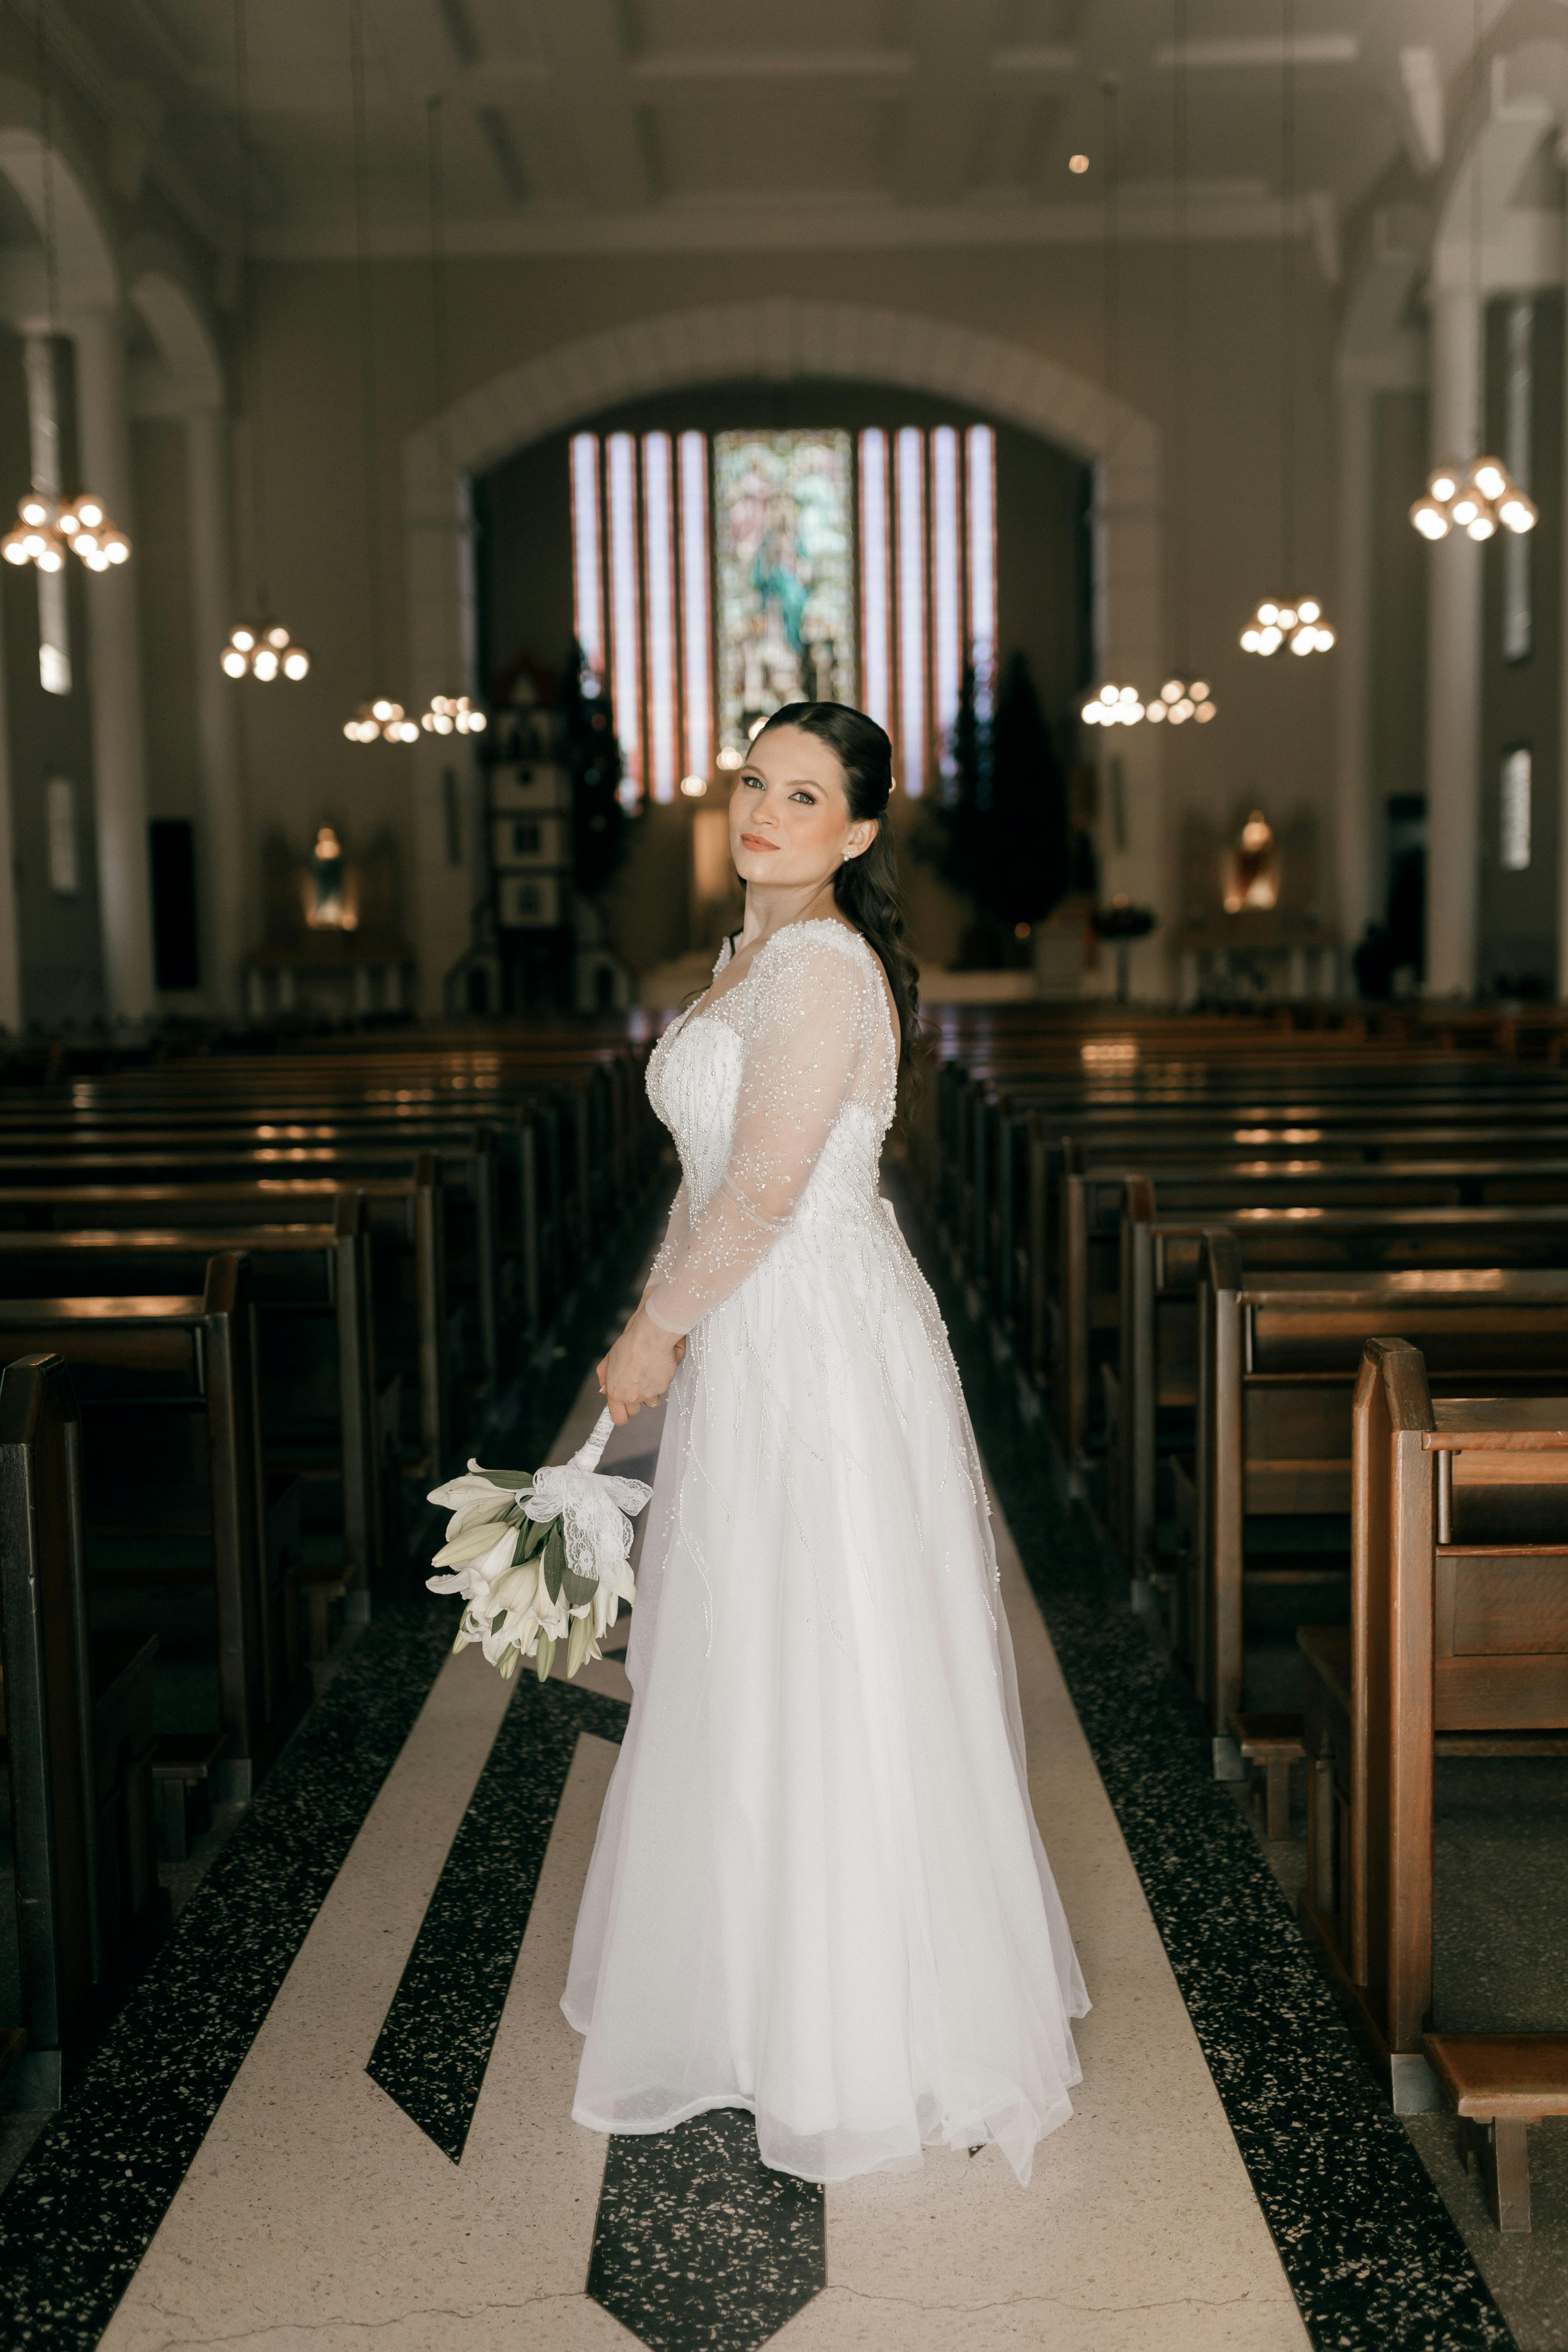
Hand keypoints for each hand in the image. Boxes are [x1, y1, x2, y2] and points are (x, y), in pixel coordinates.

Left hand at [597, 1304, 684, 1424]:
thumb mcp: (609, 1359)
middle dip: (635, 1401)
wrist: (651, 1335)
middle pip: (634, 1411)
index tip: (623, 1410)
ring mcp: (649, 1394)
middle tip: (635, 1384)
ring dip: (649, 1392)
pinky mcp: (663, 1387)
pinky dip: (659, 1381)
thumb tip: (603, 1390)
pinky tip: (657, 1366)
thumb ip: (604, 1377)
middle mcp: (632, 1397)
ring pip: (650, 1401)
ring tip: (647, 1374)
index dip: (621, 1415)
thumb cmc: (629, 1344)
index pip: (619, 1418)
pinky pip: (660, 1389)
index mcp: (616, 1393)